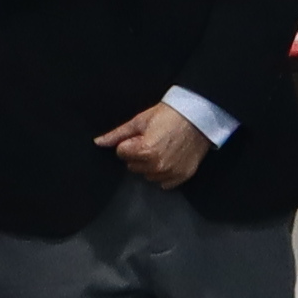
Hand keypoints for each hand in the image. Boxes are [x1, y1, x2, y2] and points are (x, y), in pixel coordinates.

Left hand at [96, 101, 212, 187]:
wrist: (199, 116)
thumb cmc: (169, 114)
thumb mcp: (140, 120)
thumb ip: (117, 134)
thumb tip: (98, 142)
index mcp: (144, 151)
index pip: (121, 153)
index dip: (129, 142)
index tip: (141, 134)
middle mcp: (156, 166)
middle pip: (133, 166)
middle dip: (138, 154)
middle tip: (151, 139)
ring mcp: (171, 173)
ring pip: (147, 175)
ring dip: (149, 164)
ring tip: (161, 147)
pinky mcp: (182, 176)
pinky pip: (164, 183)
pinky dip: (163, 173)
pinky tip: (169, 158)